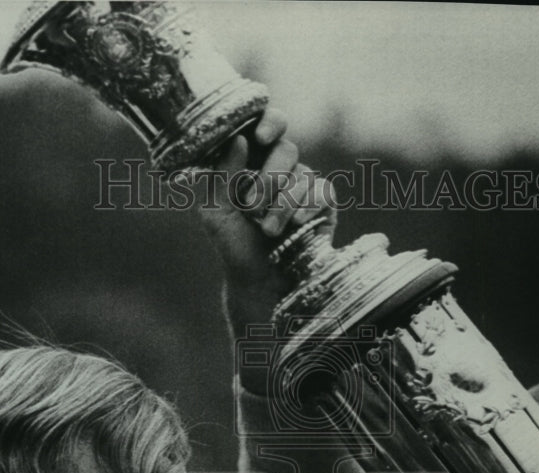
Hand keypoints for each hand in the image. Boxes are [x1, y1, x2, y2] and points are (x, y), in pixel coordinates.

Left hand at [198, 107, 335, 298]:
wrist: (258, 282)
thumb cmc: (234, 246)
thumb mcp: (215, 212)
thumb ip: (222, 175)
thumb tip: (240, 138)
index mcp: (253, 161)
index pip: (266, 126)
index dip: (268, 123)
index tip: (259, 137)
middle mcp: (280, 169)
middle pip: (287, 149)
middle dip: (269, 177)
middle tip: (252, 206)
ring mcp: (303, 186)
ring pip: (303, 175)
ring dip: (282, 204)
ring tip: (267, 231)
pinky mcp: (323, 206)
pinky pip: (323, 192)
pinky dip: (308, 206)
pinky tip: (296, 223)